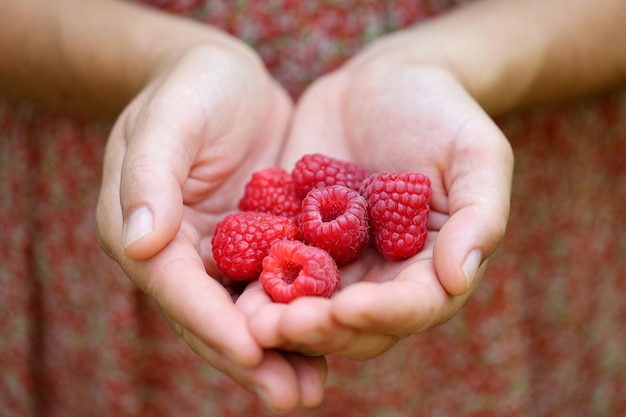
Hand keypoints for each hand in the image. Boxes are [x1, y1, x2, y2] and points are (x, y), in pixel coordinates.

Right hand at [96, 42, 324, 410]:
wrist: (227, 77)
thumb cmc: (192, 85)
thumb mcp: (171, 117)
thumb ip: (150, 175)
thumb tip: (138, 243)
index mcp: (145, 228)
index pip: (176, 287)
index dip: (211, 323)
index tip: (251, 352)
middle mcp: (180, 252)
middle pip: (213, 316)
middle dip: (252, 359)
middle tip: (293, 397)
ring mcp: (220, 252)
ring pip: (247, 312)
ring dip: (281, 352)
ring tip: (314, 389)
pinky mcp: (258, 243)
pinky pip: (277, 287)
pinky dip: (300, 314)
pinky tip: (333, 339)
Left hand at [248, 50, 512, 359]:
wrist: (383, 81)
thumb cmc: (442, 112)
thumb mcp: (476, 153)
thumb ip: (479, 216)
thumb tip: (459, 277)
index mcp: (432, 266)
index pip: (413, 306)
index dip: (382, 314)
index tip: (348, 309)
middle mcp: (382, 275)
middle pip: (354, 324)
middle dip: (320, 329)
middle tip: (280, 326)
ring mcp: (337, 261)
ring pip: (310, 306)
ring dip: (281, 319)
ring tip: (249, 320)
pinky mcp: (298, 238)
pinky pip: (276, 266)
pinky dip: (256, 282)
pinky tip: (231, 288)